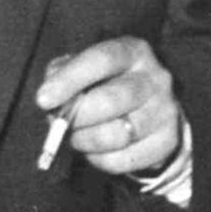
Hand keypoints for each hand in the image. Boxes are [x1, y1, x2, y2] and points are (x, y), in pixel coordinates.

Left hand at [36, 38, 182, 175]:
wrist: (151, 114)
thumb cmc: (109, 86)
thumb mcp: (86, 70)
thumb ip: (63, 74)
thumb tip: (50, 97)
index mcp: (133, 51)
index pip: (102, 59)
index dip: (70, 79)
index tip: (43, 99)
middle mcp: (154, 78)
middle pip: (111, 100)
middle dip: (77, 117)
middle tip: (61, 125)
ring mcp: (164, 110)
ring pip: (118, 134)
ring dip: (86, 141)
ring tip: (78, 138)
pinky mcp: (167, 141)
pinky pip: (123, 160)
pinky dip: (100, 160)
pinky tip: (96, 151)